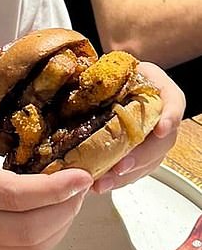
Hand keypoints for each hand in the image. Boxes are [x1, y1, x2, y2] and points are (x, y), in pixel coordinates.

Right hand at [0, 93, 92, 249]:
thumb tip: (0, 75)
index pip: (16, 195)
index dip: (56, 189)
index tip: (81, 174)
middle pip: (30, 229)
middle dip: (67, 209)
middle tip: (82, 184)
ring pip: (28, 248)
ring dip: (59, 227)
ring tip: (70, 200)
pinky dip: (41, 238)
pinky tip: (48, 216)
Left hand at [92, 62, 184, 193]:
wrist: (120, 82)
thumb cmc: (119, 73)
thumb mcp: (115, 65)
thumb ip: (102, 72)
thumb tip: (75, 77)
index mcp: (160, 91)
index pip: (173, 103)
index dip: (169, 117)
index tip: (161, 129)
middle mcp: (163, 117)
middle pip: (162, 141)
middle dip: (141, 157)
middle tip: (120, 166)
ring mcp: (155, 138)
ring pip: (150, 161)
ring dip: (128, 174)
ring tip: (105, 181)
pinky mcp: (143, 153)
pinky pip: (137, 170)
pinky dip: (120, 179)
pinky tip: (102, 183)